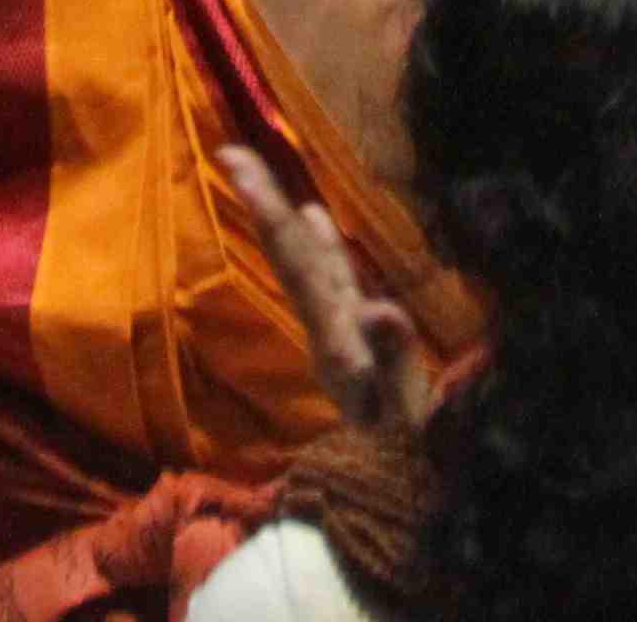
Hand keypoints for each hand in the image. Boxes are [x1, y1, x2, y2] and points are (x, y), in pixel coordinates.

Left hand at [220, 145, 424, 433]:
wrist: (394, 485)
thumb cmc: (404, 446)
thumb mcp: (402, 406)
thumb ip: (391, 358)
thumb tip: (379, 308)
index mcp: (333, 334)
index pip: (296, 262)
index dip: (270, 213)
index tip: (237, 168)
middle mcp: (327, 325)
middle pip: (292, 255)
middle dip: (264, 204)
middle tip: (231, 152)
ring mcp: (339, 329)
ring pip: (308, 262)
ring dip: (284, 219)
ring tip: (259, 174)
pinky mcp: (354, 336)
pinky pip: (332, 277)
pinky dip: (322, 244)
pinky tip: (316, 220)